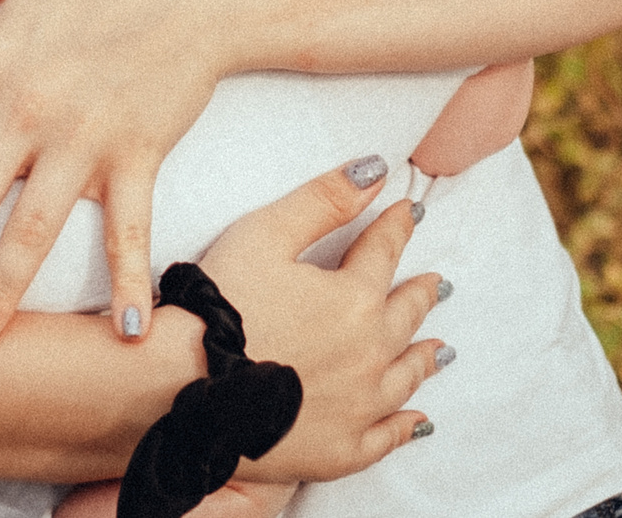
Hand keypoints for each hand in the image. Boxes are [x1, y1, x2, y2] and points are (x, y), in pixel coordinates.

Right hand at [200, 163, 442, 483]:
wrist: (180, 385)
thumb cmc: (218, 305)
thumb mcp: (267, 234)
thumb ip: (325, 200)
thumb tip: (376, 170)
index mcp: (354, 298)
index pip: (384, 252)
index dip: (397, 227)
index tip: (411, 213)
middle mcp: (369, 353)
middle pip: (405, 316)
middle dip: (421, 294)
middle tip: (437, 284)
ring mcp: (358, 408)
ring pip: (404, 377)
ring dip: (424, 357)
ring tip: (440, 348)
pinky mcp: (338, 451)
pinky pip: (385, 438)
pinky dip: (405, 426)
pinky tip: (417, 420)